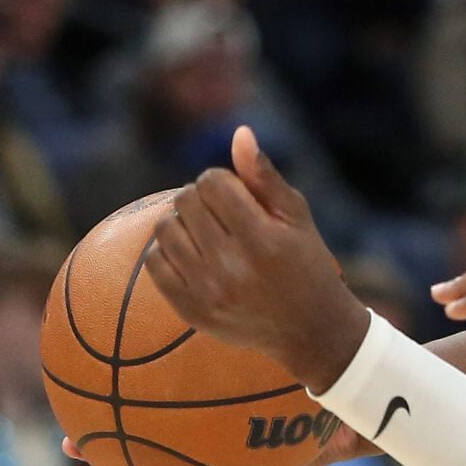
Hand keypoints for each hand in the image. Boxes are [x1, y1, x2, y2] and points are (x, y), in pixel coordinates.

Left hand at [143, 127, 370, 392]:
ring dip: (182, 222)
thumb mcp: (297, 218)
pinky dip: (168, 250)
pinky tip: (194, 255)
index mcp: (264, 239)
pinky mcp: (190, 310)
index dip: (222, 181)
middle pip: (186, 201)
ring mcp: (208, 291)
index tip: (237, 195)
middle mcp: (233, 266)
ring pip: (165, 229)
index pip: (212, 182)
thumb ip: (265, 176)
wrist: (311, 332)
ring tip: (207, 233)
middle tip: (223, 215)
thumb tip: (240, 133)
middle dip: (202, 199)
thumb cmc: (308, 265)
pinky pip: (154, 261)